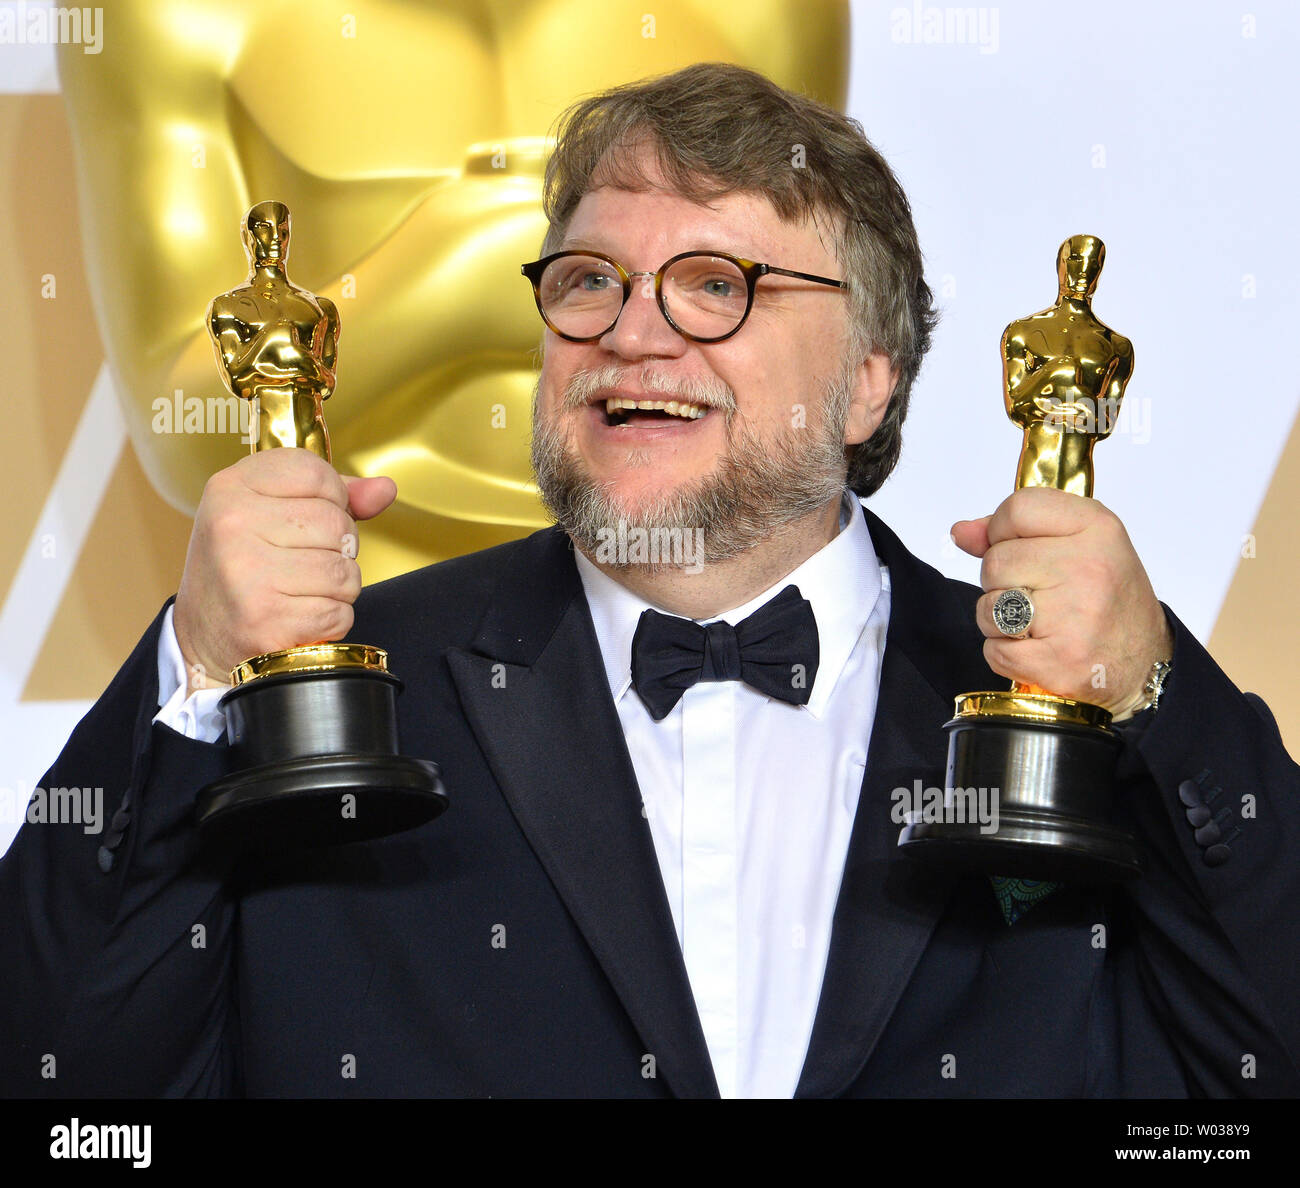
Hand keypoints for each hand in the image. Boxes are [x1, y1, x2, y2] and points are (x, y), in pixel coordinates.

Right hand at [172, 450, 396, 687]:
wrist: (202, 636)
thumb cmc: (244, 567)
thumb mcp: (269, 513)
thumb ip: (331, 495)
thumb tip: (385, 489)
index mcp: (230, 488)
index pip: (316, 473)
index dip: (332, 498)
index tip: (309, 518)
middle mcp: (232, 526)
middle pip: (338, 524)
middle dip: (338, 548)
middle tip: (304, 563)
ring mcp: (246, 575)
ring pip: (344, 571)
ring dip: (338, 588)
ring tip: (302, 591)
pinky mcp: (264, 622)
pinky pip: (338, 613)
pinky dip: (331, 620)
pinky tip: (299, 617)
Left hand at [951, 487, 1172, 718]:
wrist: (1146, 664)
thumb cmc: (1107, 600)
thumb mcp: (1078, 545)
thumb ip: (1015, 531)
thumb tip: (961, 532)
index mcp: (1097, 529)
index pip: (1017, 509)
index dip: (1002, 530)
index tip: (1019, 547)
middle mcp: (1088, 567)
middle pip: (995, 561)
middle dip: (1001, 581)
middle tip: (1038, 594)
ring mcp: (1074, 617)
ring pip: (988, 607)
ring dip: (999, 619)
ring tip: (1038, 623)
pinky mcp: (1058, 661)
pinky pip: (994, 650)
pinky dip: (1005, 654)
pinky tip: (1037, 650)